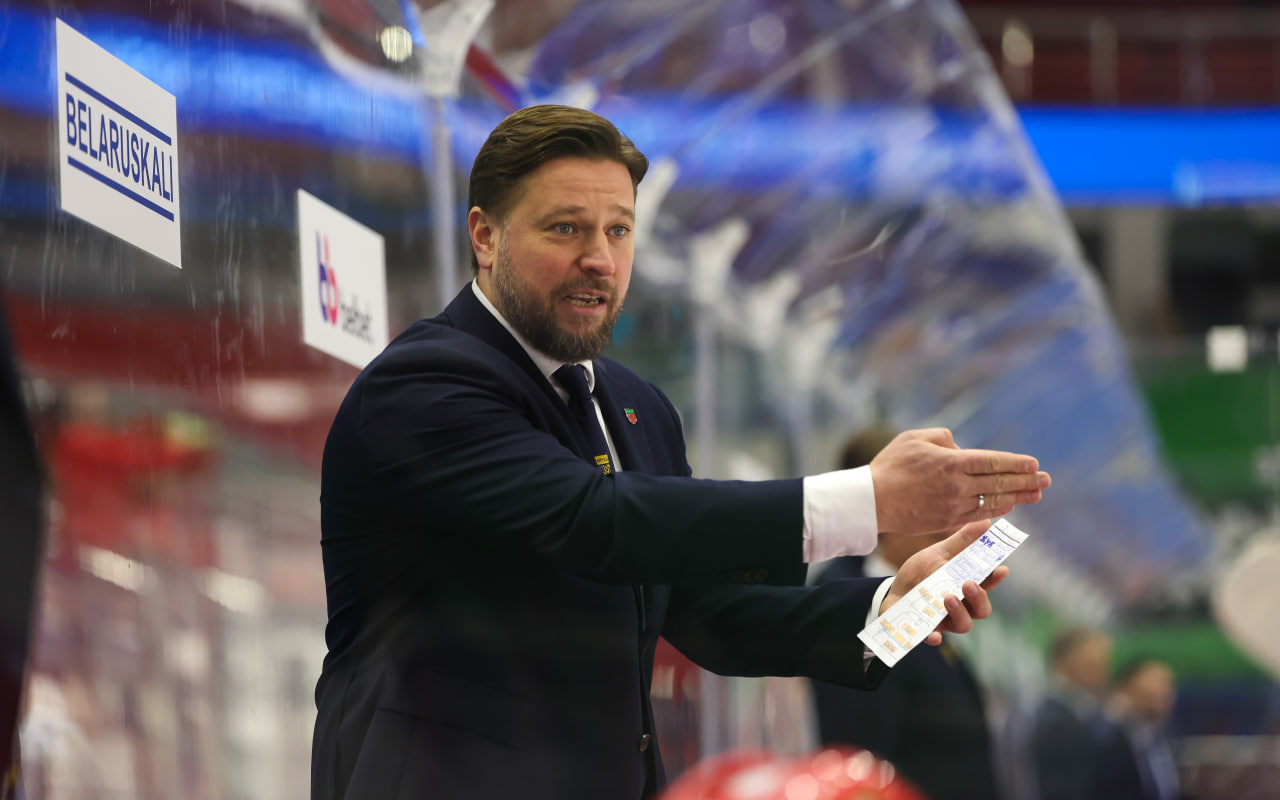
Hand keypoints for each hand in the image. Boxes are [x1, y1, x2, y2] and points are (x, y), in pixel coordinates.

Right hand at [869, 428, 1050, 534]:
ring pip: (993, 502)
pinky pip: (978, 515)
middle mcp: (957, 486)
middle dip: (1026, 481)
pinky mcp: (946, 521)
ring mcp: (953, 506)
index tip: (1034, 464)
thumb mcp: (915, 438)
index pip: (993, 462)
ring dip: (1018, 497)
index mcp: (951, 462)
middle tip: (1046, 480)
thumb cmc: (890, 465)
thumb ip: (944, 437)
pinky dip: (996, 510)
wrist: (872, 501)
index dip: (1015, 463)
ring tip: (1036, 494)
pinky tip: (1008, 506)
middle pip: (999, 483)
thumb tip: (961, 447)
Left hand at [880, 519, 1009, 645]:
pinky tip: (933, 634)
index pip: (987, 585)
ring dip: (959, 612)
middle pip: (981, 610)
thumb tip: (986, 523)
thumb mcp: (938, 554)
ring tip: (948, 597)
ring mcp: (945, 621)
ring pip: (963, 625)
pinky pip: (933, 638)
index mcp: (966, 587)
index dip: (995, 579)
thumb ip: (961, 541)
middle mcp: (961, 607)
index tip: (1001, 569)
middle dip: (979, 598)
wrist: (893, 591)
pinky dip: (934, 637)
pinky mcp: (925, 630)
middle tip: (968, 583)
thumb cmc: (922, 573)